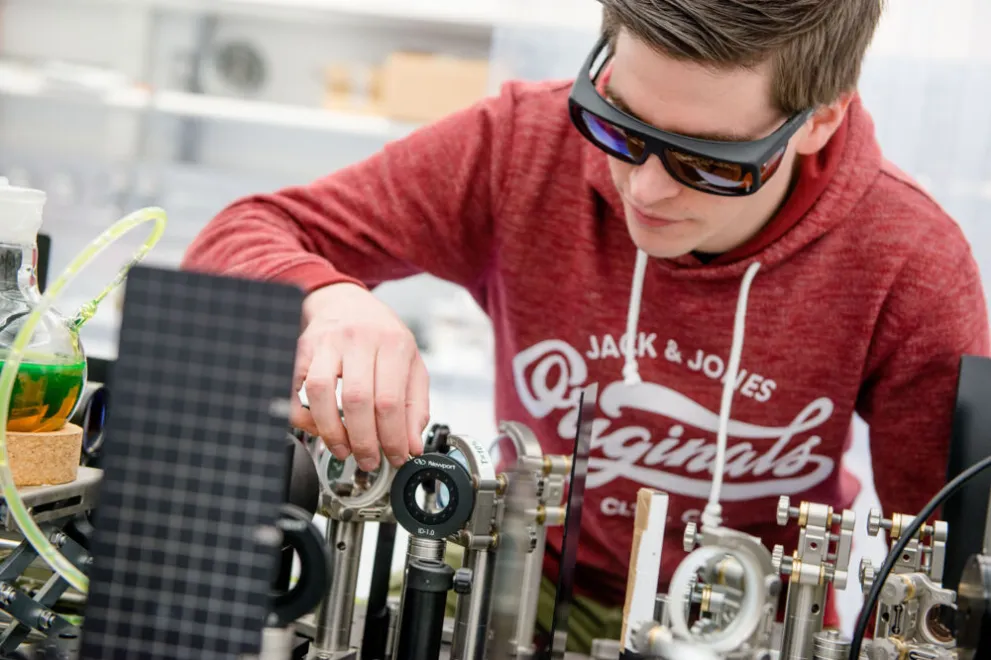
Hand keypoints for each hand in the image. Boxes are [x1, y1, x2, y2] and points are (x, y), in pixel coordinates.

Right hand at [290, 283, 428, 470]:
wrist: (347, 303)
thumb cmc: (382, 336)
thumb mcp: (411, 364)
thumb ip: (415, 406)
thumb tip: (412, 446)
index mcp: (392, 343)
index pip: (390, 400)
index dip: (392, 437)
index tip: (395, 457)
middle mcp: (358, 339)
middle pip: (356, 399)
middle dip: (362, 440)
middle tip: (368, 460)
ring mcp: (326, 342)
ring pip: (320, 392)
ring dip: (331, 430)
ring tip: (344, 449)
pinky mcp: (301, 348)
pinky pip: (294, 386)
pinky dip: (301, 414)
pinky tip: (316, 428)